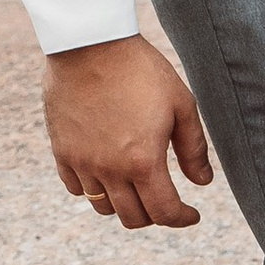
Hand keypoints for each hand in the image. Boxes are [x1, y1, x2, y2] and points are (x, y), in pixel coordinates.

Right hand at [43, 36, 213, 231]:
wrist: (90, 45)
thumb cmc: (141, 70)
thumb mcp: (181, 104)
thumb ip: (193, 148)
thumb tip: (203, 182)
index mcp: (143, 162)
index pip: (164, 212)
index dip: (182, 219)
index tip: (192, 215)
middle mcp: (109, 170)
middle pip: (132, 218)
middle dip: (155, 216)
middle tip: (167, 201)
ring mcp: (81, 163)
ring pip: (102, 207)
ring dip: (124, 205)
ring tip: (138, 188)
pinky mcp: (61, 151)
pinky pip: (75, 188)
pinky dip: (93, 190)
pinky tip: (107, 174)